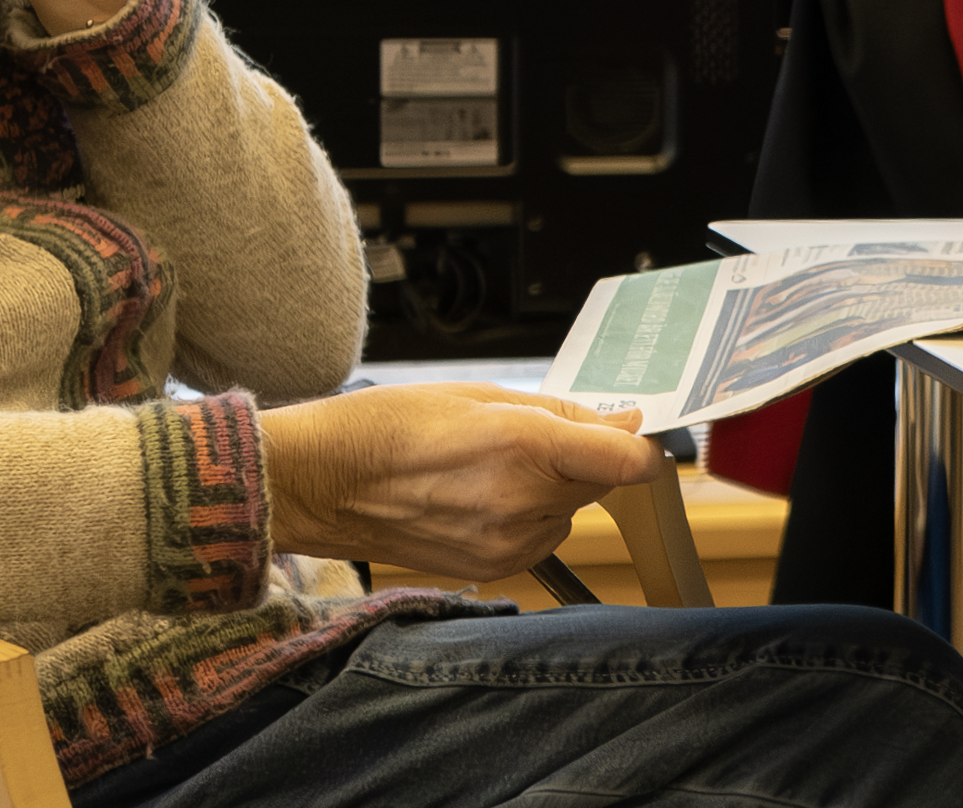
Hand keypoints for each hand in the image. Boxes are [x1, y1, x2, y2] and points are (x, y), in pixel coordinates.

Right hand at [258, 384, 664, 578]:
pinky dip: (528, 517)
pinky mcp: (492, 568)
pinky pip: (541, 538)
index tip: (634, 432)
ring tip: (490, 468)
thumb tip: (625, 423)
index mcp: (526, 447)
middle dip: (581, 458)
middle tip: (527, 437)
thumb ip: (564, 413)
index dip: (641, 444)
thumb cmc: (389, 426)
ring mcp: (508, 543)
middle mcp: (523, 503)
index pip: (629, 462)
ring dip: (552, 489)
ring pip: (570, 510)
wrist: (321, 484)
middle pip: (600, 482)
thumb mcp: (483, 394)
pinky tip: (480, 497)